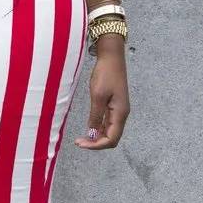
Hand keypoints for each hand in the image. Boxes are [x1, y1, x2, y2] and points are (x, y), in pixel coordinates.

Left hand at [74, 34, 129, 149]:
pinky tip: (90, 127)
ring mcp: (119, 109)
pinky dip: (99, 127)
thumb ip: (96, 116)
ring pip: (110, 130)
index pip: (111, 139)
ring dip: (97, 136)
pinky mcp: (115, 104)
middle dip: (96, 143)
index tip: (81, 144)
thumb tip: (92, 134)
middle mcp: (122, 114)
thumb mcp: (98, 95)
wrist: (112, 58)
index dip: (97, 145)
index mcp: (120, 113)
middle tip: (79, 142)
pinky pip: (108, 122)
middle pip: (112, 137)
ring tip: (82, 137)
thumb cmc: (105, 74)